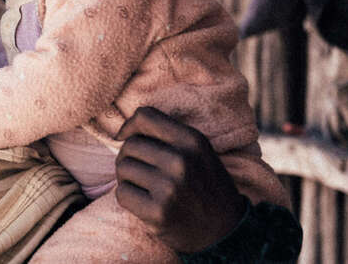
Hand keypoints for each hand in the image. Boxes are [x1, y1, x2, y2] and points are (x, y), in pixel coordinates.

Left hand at [114, 107, 246, 253]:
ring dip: (127, 178)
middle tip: (140, 171)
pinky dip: (128, 197)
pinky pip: (122, 193)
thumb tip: (124, 131)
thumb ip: (168, 135)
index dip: (129, 126)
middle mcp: (181, 161)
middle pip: (130, 145)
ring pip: (123, 168)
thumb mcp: (199, 152)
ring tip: (144, 186)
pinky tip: (143, 202)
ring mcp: (169, 187)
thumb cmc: (206, 186)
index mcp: (192, 140)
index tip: (125, 137)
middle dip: (129, 157)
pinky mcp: (157, 211)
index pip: (144, 116)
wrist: (225, 231)